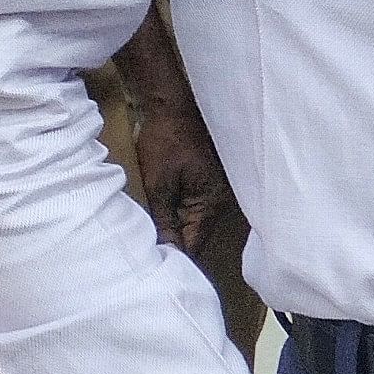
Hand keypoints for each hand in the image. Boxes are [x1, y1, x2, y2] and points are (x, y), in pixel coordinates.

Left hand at [133, 96, 234, 254]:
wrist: (173, 106)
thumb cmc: (165, 142)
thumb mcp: (158, 185)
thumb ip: (164, 222)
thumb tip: (166, 253)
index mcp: (213, 203)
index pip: (195, 244)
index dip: (174, 256)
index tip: (153, 267)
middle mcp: (224, 200)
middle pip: (199, 235)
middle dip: (177, 244)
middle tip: (149, 253)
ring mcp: (221, 191)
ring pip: (198, 222)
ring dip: (180, 228)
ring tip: (156, 236)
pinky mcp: (213, 182)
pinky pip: (199, 207)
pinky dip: (183, 213)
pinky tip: (167, 215)